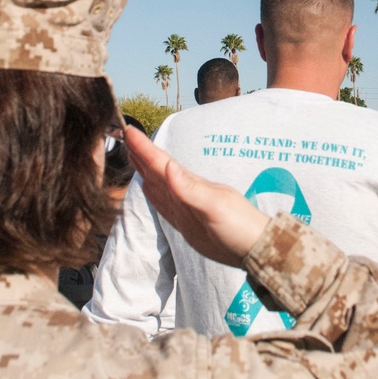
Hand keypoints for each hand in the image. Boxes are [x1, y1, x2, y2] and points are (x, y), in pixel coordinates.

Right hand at [124, 126, 268, 265]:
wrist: (253, 248)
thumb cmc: (239, 226)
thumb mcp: (215, 206)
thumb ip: (190, 189)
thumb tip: (168, 166)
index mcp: (190, 184)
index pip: (161, 162)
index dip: (144, 148)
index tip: (128, 130)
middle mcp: (185, 192)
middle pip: (157, 169)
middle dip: (140, 152)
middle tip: (124, 133)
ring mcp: (184, 206)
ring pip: (158, 183)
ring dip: (144, 168)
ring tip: (132, 153)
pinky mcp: (185, 222)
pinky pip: (163, 203)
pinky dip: (152, 192)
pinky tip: (147, 185)